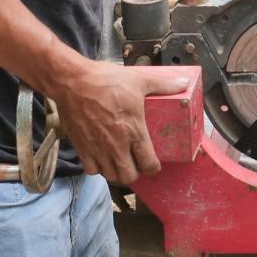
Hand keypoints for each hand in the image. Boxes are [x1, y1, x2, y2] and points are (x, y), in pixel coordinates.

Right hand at [51, 62, 188, 183]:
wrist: (72, 82)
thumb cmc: (105, 81)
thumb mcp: (139, 80)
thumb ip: (163, 85)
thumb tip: (183, 83)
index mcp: (134, 131)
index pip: (149, 164)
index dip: (153, 167)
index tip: (153, 162)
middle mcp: (116, 145)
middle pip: (129, 176)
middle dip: (136, 173)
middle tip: (136, 163)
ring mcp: (97, 148)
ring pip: (110, 176)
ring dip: (117, 172)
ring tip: (120, 162)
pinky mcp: (81, 147)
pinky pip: (91, 170)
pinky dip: (98, 168)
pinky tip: (102, 157)